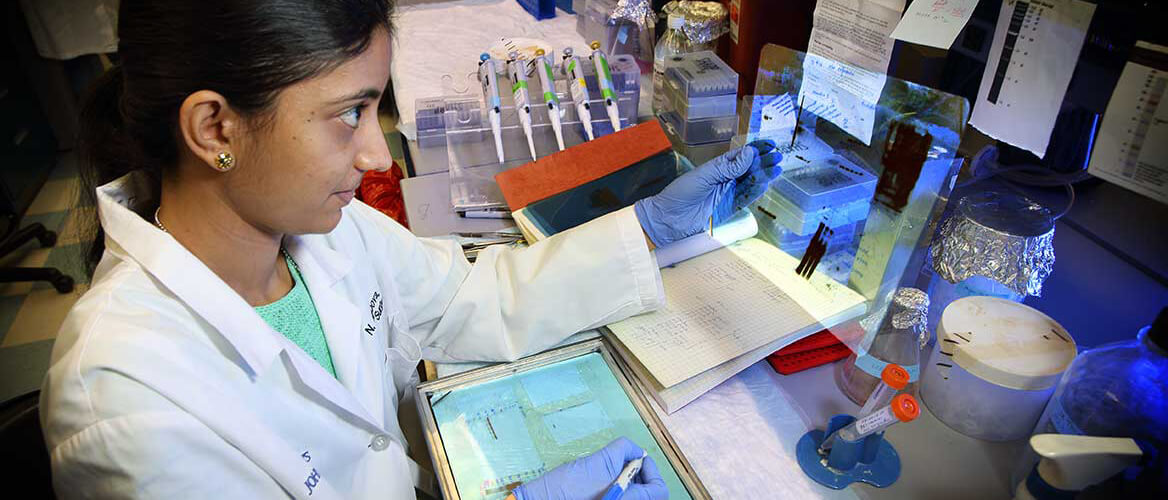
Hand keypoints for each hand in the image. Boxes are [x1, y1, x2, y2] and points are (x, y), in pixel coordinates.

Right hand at [512, 437, 667, 499]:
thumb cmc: (567, 488)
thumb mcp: (600, 462)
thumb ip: (622, 452)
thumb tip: (637, 451)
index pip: (659, 490)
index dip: (653, 471)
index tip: (641, 459)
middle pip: (650, 495)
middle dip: (643, 477)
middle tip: (630, 464)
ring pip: (636, 497)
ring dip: (633, 484)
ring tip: (616, 473)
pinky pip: (623, 497)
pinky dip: (620, 489)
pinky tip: (605, 484)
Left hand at [635, 140, 781, 245]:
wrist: (669, 218)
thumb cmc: (680, 193)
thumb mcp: (705, 175)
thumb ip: (729, 167)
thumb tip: (749, 153)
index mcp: (718, 167)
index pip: (741, 156)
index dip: (755, 150)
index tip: (768, 145)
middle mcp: (725, 180)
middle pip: (749, 169)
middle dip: (763, 162)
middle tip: (776, 157)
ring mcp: (728, 194)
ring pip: (750, 184)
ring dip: (763, 176)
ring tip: (776, 169)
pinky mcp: (729, 209)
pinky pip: (745, 199)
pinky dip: (755, 192)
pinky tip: (765, 184)